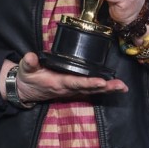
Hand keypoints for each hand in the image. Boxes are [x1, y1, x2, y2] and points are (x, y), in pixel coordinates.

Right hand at [1, 54, 127, 104]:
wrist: (26, 90)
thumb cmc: (28, 78)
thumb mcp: (25, 69)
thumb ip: (28, 63)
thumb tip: (30, 56)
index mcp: (57, 82)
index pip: (75, 82)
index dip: (88, 82)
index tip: (100, 81)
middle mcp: (67, 89)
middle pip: (89, 89)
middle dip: (105, 87)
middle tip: (120, 85)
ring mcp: (72, 91)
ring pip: (93, 91)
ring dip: (108, 89)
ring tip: (123, 87)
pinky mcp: (75, 90)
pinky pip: (91, 90)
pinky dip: (105, 89)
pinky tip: (116, 87)